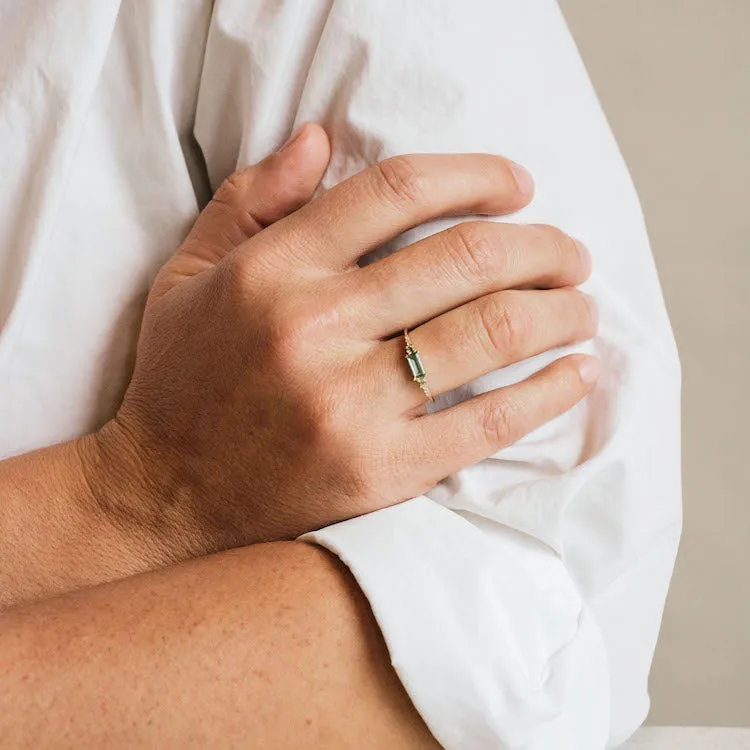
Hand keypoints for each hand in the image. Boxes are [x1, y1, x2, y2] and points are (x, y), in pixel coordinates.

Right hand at [92, 123, 598, 557]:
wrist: (167, 496)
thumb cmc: (181, 381)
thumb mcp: (189, 275)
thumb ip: (252, 198)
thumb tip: (320, 136)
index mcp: (273, 270)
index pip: (397, 191)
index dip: (475, 175)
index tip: (519, 185)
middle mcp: (315, 327)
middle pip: (465, 258)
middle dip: (541, 246)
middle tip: (570, 254)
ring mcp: (351, 403)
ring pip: (490, 332)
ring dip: (559, 311)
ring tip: (583, 306)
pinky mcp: (381, 469)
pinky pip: (488, 420)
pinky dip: (548, 392)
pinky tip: (578, 373)